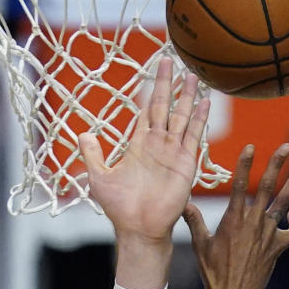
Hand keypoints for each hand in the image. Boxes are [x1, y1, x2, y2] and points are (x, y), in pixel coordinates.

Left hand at [79, 57, 209, 243]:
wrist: (138, 228)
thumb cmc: (119, 207)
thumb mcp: (99, 177)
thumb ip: (93, 154)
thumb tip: (82, 133)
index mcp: (139, 144)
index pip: (146, 111)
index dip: (149, 91)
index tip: (153, 71)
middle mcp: (157, 144)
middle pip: (165, 106)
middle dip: (168, 84)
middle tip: (172, 60)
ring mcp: (173, 151)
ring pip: (182, 116)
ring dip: (187, 96)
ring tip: (193, 74)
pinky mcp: (185, 162)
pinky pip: (194, 135)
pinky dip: (200, 118)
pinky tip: (206, 101)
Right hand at [183, 143, 288, 288]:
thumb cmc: (212, 274)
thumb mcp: (199, 246)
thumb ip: (194, 221)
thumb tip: (183, 203)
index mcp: (232, 220)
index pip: (239, 185)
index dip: (245, 164)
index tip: (250, 147)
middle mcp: (252, 223)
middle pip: (267, 186)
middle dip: (276, 164)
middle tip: (286, 146)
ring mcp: (268, 235)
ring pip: (284, 204)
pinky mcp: (278, 248)